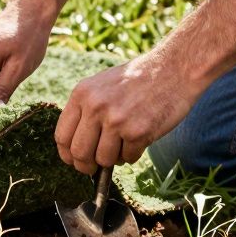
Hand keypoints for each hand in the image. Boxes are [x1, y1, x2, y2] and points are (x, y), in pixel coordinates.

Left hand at [55, 50, 200, 173]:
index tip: (75, 161)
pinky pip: (128, 158)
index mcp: (82, 94)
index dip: (67, 155)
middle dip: (86, 166)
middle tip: (95, 168)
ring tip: (123, 145)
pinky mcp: (139, 132)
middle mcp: (96, 107)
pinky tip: (139, 139)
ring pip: (104, 159)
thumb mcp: (101, 85)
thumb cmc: (137, 79)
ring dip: (113, 159)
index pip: (62, 136)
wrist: (173, 69)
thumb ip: (85, 111)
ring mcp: (117, 120)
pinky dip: (132, 155)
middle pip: (79, 153)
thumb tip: (74, 149)